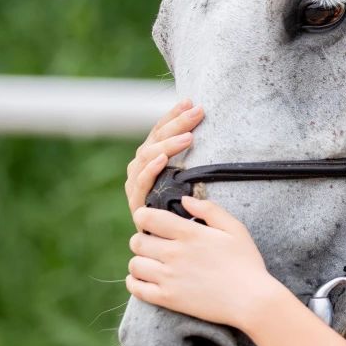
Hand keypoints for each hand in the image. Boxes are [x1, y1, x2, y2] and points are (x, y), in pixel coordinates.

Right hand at [124, 99, 203, 227]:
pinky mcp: (138, 206)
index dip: (173, 115)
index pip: (159, 131)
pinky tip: (162, 159)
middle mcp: (140, 170)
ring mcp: (137, 187)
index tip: (190, 101)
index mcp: (151, 160)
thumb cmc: (191, 209)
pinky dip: (150, 170)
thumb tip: (209, 125)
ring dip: (167, 144)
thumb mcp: (195, 178)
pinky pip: (141, 184)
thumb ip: (196, 157)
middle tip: (197, 112)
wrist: (180, 245)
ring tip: (188, 137)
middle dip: (175, 124)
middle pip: (154, 140)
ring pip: (147, 157)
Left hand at [127, 195, 280, 329]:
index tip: (149, 220)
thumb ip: (210, 209)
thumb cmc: (246, 262)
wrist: (251, 300)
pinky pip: (136, 289)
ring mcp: (169, 277)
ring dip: (140, 261)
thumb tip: (184, 200)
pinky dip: (135, 282)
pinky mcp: (168, 298)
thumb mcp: (235, 229)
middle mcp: (175, 254)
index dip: (143, 216)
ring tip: (151, 262)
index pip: (148, 218)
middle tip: (153, 243)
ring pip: (134, 264)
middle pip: (137, 241)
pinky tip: (144, 279)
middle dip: (142, 239)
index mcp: (190, 234)